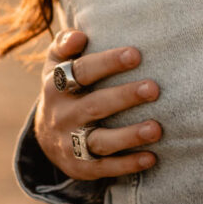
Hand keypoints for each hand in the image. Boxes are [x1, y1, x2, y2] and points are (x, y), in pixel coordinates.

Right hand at [35, 29, 161, 178]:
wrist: (45, 135)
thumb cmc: (64, 86)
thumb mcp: (56, 63)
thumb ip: (66, 44)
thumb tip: (80, 35)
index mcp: (56, 86)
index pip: (82, 71)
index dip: (108, 63)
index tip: (136, 54)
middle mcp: (62, 115)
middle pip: (94, 106)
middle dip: (124, 97)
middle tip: (154, 89)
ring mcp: (69, 143)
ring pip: (100, 141)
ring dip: (129, 136)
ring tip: (156, 129)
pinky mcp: (80, 167)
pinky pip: (104, 168)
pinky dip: (127, 164)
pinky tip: (151, 157)